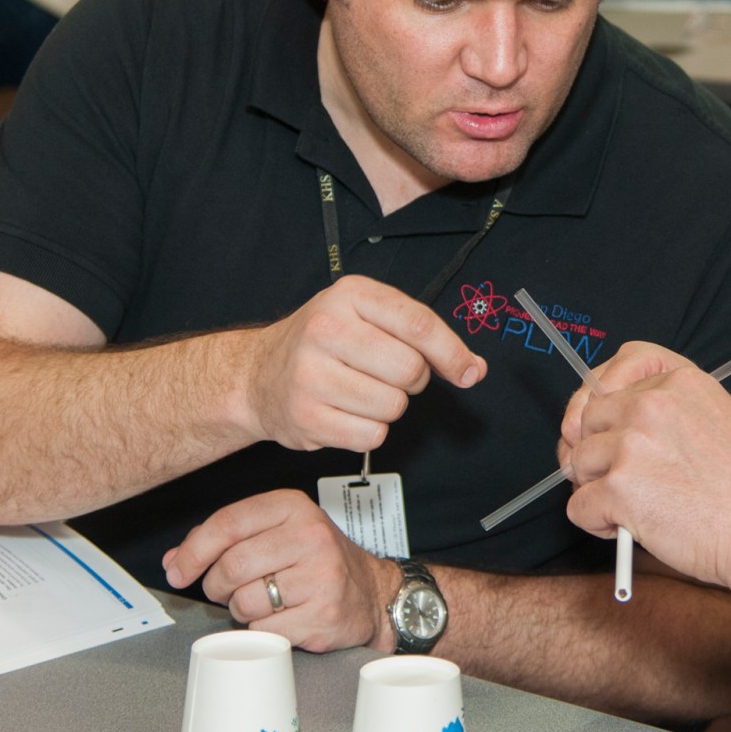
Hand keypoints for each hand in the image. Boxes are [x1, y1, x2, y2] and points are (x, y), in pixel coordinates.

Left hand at [163, 490, 391, 651]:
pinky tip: (284, 618)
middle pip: (231, 566)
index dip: (193, 551)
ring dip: (243, 610)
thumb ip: (225, 540)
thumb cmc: (316, 561)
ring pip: (245, 602)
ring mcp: (320, 575)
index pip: (227, 524)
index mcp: (293, 507)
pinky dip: (264, 631)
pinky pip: (265, 630)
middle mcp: (310, 535)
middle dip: (218, 586)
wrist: (371, 594)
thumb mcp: (276, 533)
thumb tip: (177, 560)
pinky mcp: (323, 613)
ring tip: (266, 602)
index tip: (179, 571)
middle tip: (228, 590)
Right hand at [243, 275, 485, 452]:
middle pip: (410, 370)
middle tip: (385, 374)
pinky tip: (345, 412)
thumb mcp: (367, 317)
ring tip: (358, 392)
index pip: (418, 324)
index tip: (468, 372)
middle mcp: (326, 329)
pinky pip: (372, 435)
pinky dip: (368, 431)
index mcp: (350, 295)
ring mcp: (311, 374)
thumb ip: (423, 337)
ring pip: (393, 406)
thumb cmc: (324, 344)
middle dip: (411, 380)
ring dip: (387, 407)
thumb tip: (473, 369)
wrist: (257, 374)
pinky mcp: (306, 416)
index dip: (452, 353)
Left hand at [558, 341, 730, 589]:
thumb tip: (594, 433)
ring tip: (634, 511)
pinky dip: (598, 526)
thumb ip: (664, 415)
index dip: (598, 418)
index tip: (595, 437)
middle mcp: (650, 405)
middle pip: (586, 425)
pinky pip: (579, 508)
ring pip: (578, 466)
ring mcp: (631, 445)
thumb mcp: (716, 421)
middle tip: (623, 486)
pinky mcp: (619, 487)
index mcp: (677, 383)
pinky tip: (631, 531)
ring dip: (597, 493)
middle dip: (596, 457)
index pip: (607, 385)